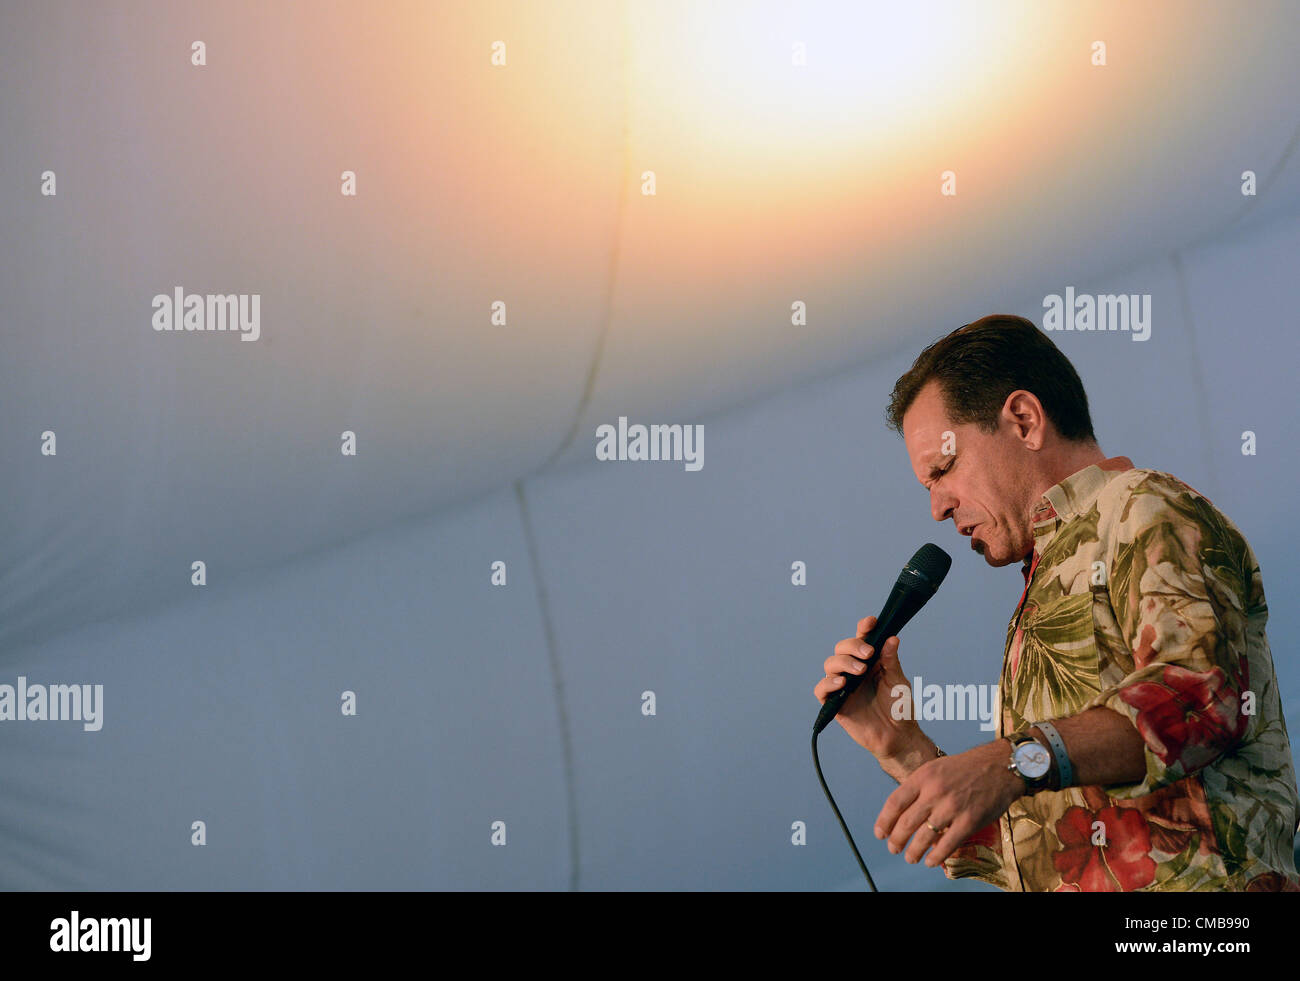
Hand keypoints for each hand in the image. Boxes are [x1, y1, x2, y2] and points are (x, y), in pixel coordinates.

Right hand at [814, 615, 925, 763]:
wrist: (897, 736)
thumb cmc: (899, 709)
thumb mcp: (898, 682)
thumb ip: (891, 661)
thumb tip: (891, 638)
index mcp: (870, 661)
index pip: (862, 639)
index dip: (864, 628)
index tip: (871, 622)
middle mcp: (854, 670)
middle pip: (842, 648)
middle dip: (853, 646)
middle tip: (869, 654)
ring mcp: (843, 686)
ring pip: (830, 664)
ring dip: (843, 663)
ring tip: (860, 671)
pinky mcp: (835, 703)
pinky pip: (821, 689)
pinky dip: (828, 684)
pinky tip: (842, 684)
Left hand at [873, 739, 1023, 867]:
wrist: (999, 767)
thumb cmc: (966, 768)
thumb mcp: (936, 768)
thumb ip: (919, 787)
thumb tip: (903, 811)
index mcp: (923, 777)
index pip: (895, 802)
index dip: (884, 821)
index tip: (879, 834)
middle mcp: (934, 791)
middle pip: (906, 822)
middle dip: (897, 840)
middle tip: (893, 848)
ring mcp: (952, 807)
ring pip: (924, 836)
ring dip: (914, 851)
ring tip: (910, 857)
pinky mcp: (969, 821)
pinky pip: (947, 844)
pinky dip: (936, 856)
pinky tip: (930, 861)